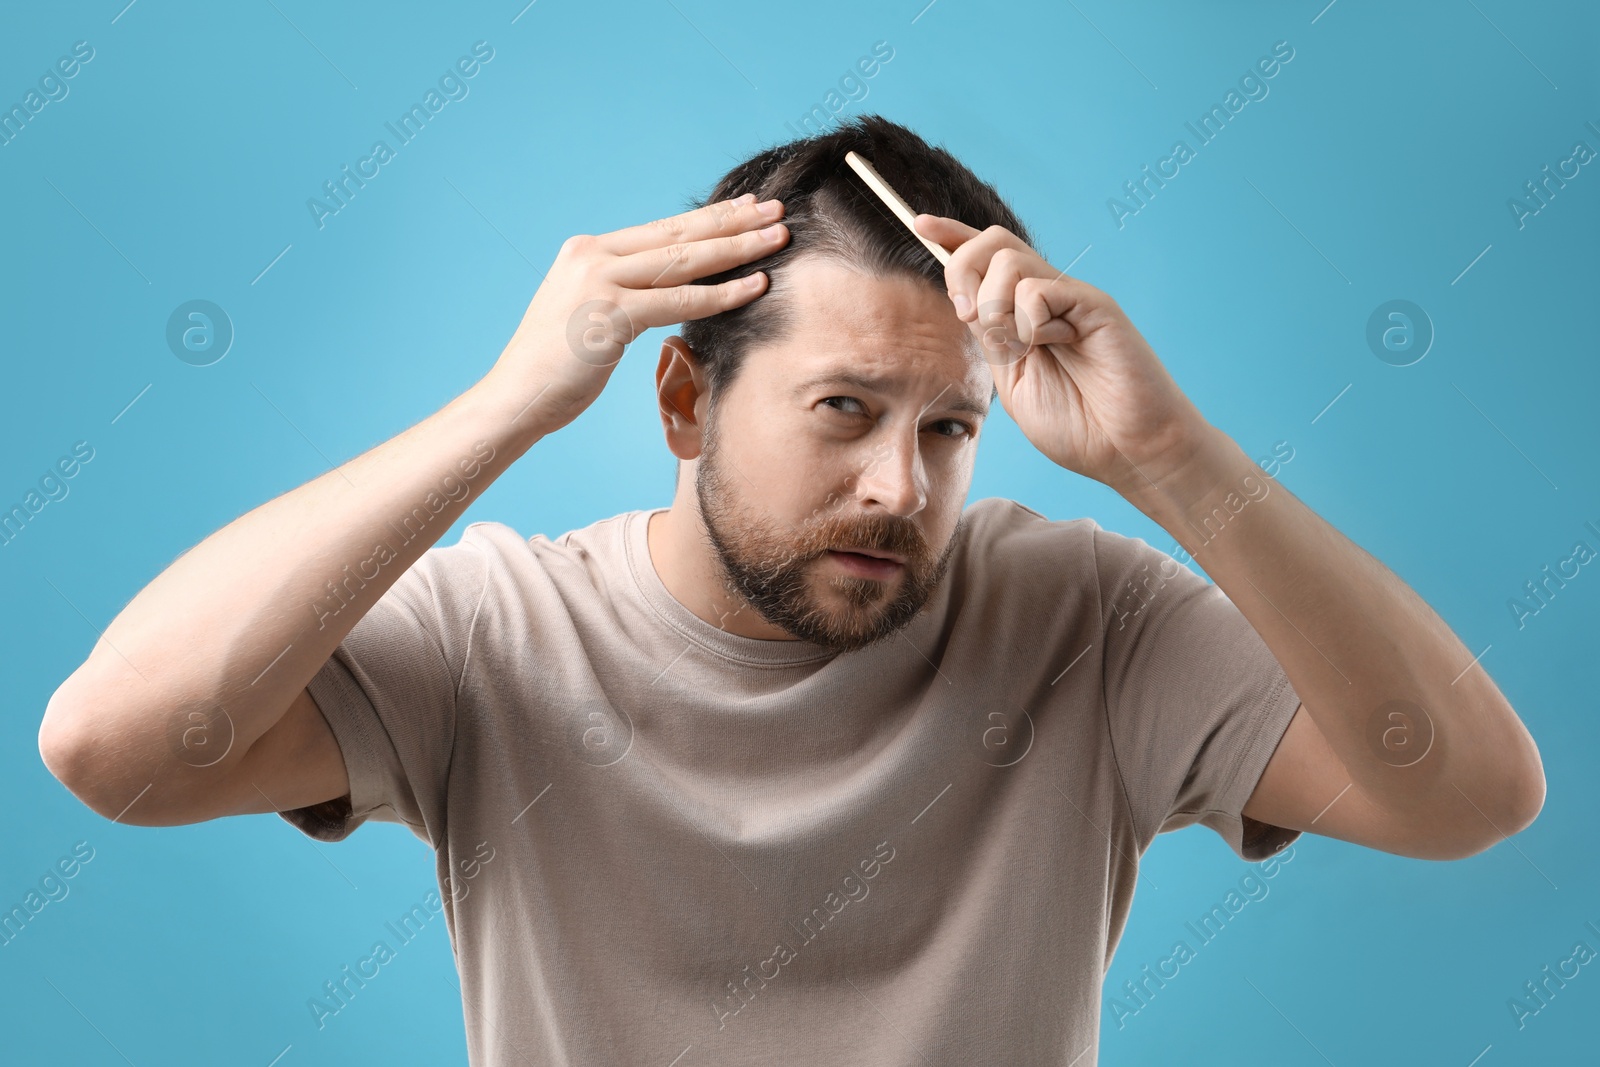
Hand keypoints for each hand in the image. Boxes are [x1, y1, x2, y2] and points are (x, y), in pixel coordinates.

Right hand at [489, 194, 789, 435]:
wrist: (515, 398)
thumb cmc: (555, 367)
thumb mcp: (586, 314)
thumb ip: (619, 292)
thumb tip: (661, 287)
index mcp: (586, 250)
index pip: (661, 229)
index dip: (708, 217)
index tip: (746, 206)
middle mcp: (592, 255)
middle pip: (677, 234)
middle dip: (732, 220)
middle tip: (776, 210)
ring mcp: (599, 281)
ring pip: (684, 260)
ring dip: (738, 249)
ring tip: (778, 239)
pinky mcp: (609, 313)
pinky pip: (679, 300)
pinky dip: (722, 294)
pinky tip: (756, 285)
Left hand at [913, 213, 1214, 495]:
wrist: (1131, 452)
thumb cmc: (1080, 427)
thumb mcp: (1015, 383)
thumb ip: (992, 341)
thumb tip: (967, 301)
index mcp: (1024, 316)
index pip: (986, 259)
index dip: (953, 237)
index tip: (919, 223)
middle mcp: (1048, 298)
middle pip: (992, 242)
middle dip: (963, 271)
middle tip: (967, 317)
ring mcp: (1072, 299)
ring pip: (1009, 260)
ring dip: (994, 307)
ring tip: (1017, 347)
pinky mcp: (1095, 306)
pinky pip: (1040, 290)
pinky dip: (1029, 320)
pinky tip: (1051, 345)